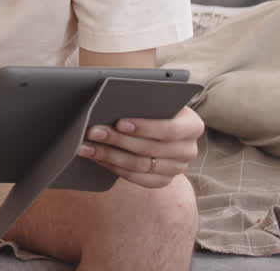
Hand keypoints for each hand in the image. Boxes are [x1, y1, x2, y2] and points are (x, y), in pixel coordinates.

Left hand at [78, 105, 204, 187]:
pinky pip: (137, 179)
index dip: (145, 128)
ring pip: (141, 166)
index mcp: (192, 126)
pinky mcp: (163, 180)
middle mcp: (188, 150)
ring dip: (110, 155)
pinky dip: (114, 168)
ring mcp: (177, 168)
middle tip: (93, 132)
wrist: (158, 127)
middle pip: (151, 149)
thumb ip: (141, 100)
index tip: (119, 122)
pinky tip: (97, 158)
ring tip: (87, 146)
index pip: (170, 130)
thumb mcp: (153, 100)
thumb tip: (113, 99)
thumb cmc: (153, 107)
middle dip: (118, 140)